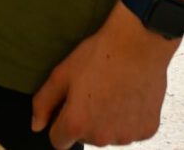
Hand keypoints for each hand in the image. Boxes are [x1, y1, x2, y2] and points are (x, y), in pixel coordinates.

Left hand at [31, 2, 176, 146]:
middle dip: (84, 119)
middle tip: (92, 90)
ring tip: (111, 90)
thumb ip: (43, 102)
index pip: (58, 141)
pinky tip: (128, 95)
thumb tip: (36, 126)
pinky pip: (131, 131)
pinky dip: (128, 118)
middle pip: (84, 137)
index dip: (59, 122)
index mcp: (77, 123)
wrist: (138, 43)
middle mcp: (102, 137)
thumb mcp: (62, 72)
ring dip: (106, 120)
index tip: (68, 104)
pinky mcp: (147, 131)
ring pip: (108, 135)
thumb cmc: (98, 55)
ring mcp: (127, 136)